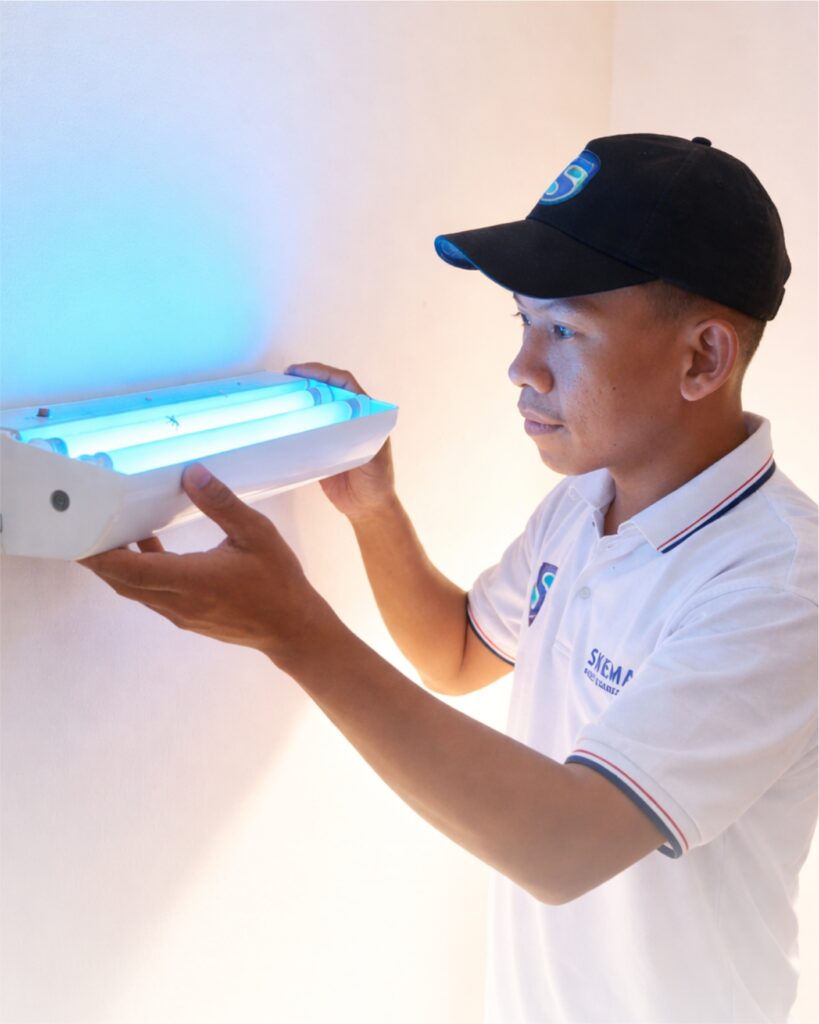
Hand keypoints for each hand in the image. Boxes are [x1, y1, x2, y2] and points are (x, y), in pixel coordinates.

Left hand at [79, 463, 329, 665]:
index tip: (76, 535)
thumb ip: (222, 504)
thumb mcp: (256, 534)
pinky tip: (148, 547)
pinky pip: (151, 594)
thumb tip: (192, 475)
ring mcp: (180, 613)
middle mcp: (178, 601)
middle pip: (122, 581)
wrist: (292, 628)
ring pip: (135, 590)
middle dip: (98, 557)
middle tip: (82, 526)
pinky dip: (140, 572)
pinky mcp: (187, 617)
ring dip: (118, 565)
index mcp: (191, 580)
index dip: (97, 554)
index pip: (129, 569)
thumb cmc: (278, 581)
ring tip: (110, 532)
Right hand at [285, 362, 396, 520]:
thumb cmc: (377, 481)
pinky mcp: (320, 446)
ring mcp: (333, 431)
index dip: (324, 373)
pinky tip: (281, 418)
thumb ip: (362, 437)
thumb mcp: (374, 456)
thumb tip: (342, 420)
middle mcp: (348, 417)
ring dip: (299, 397)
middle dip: (307, 380)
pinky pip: (306, 428)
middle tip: (285, 378)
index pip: (344, 383)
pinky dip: (294, 421)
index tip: (302, 372)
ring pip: (315, 406)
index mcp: (366, 413)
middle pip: (326, 389)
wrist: (366, 507)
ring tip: (279, 392)